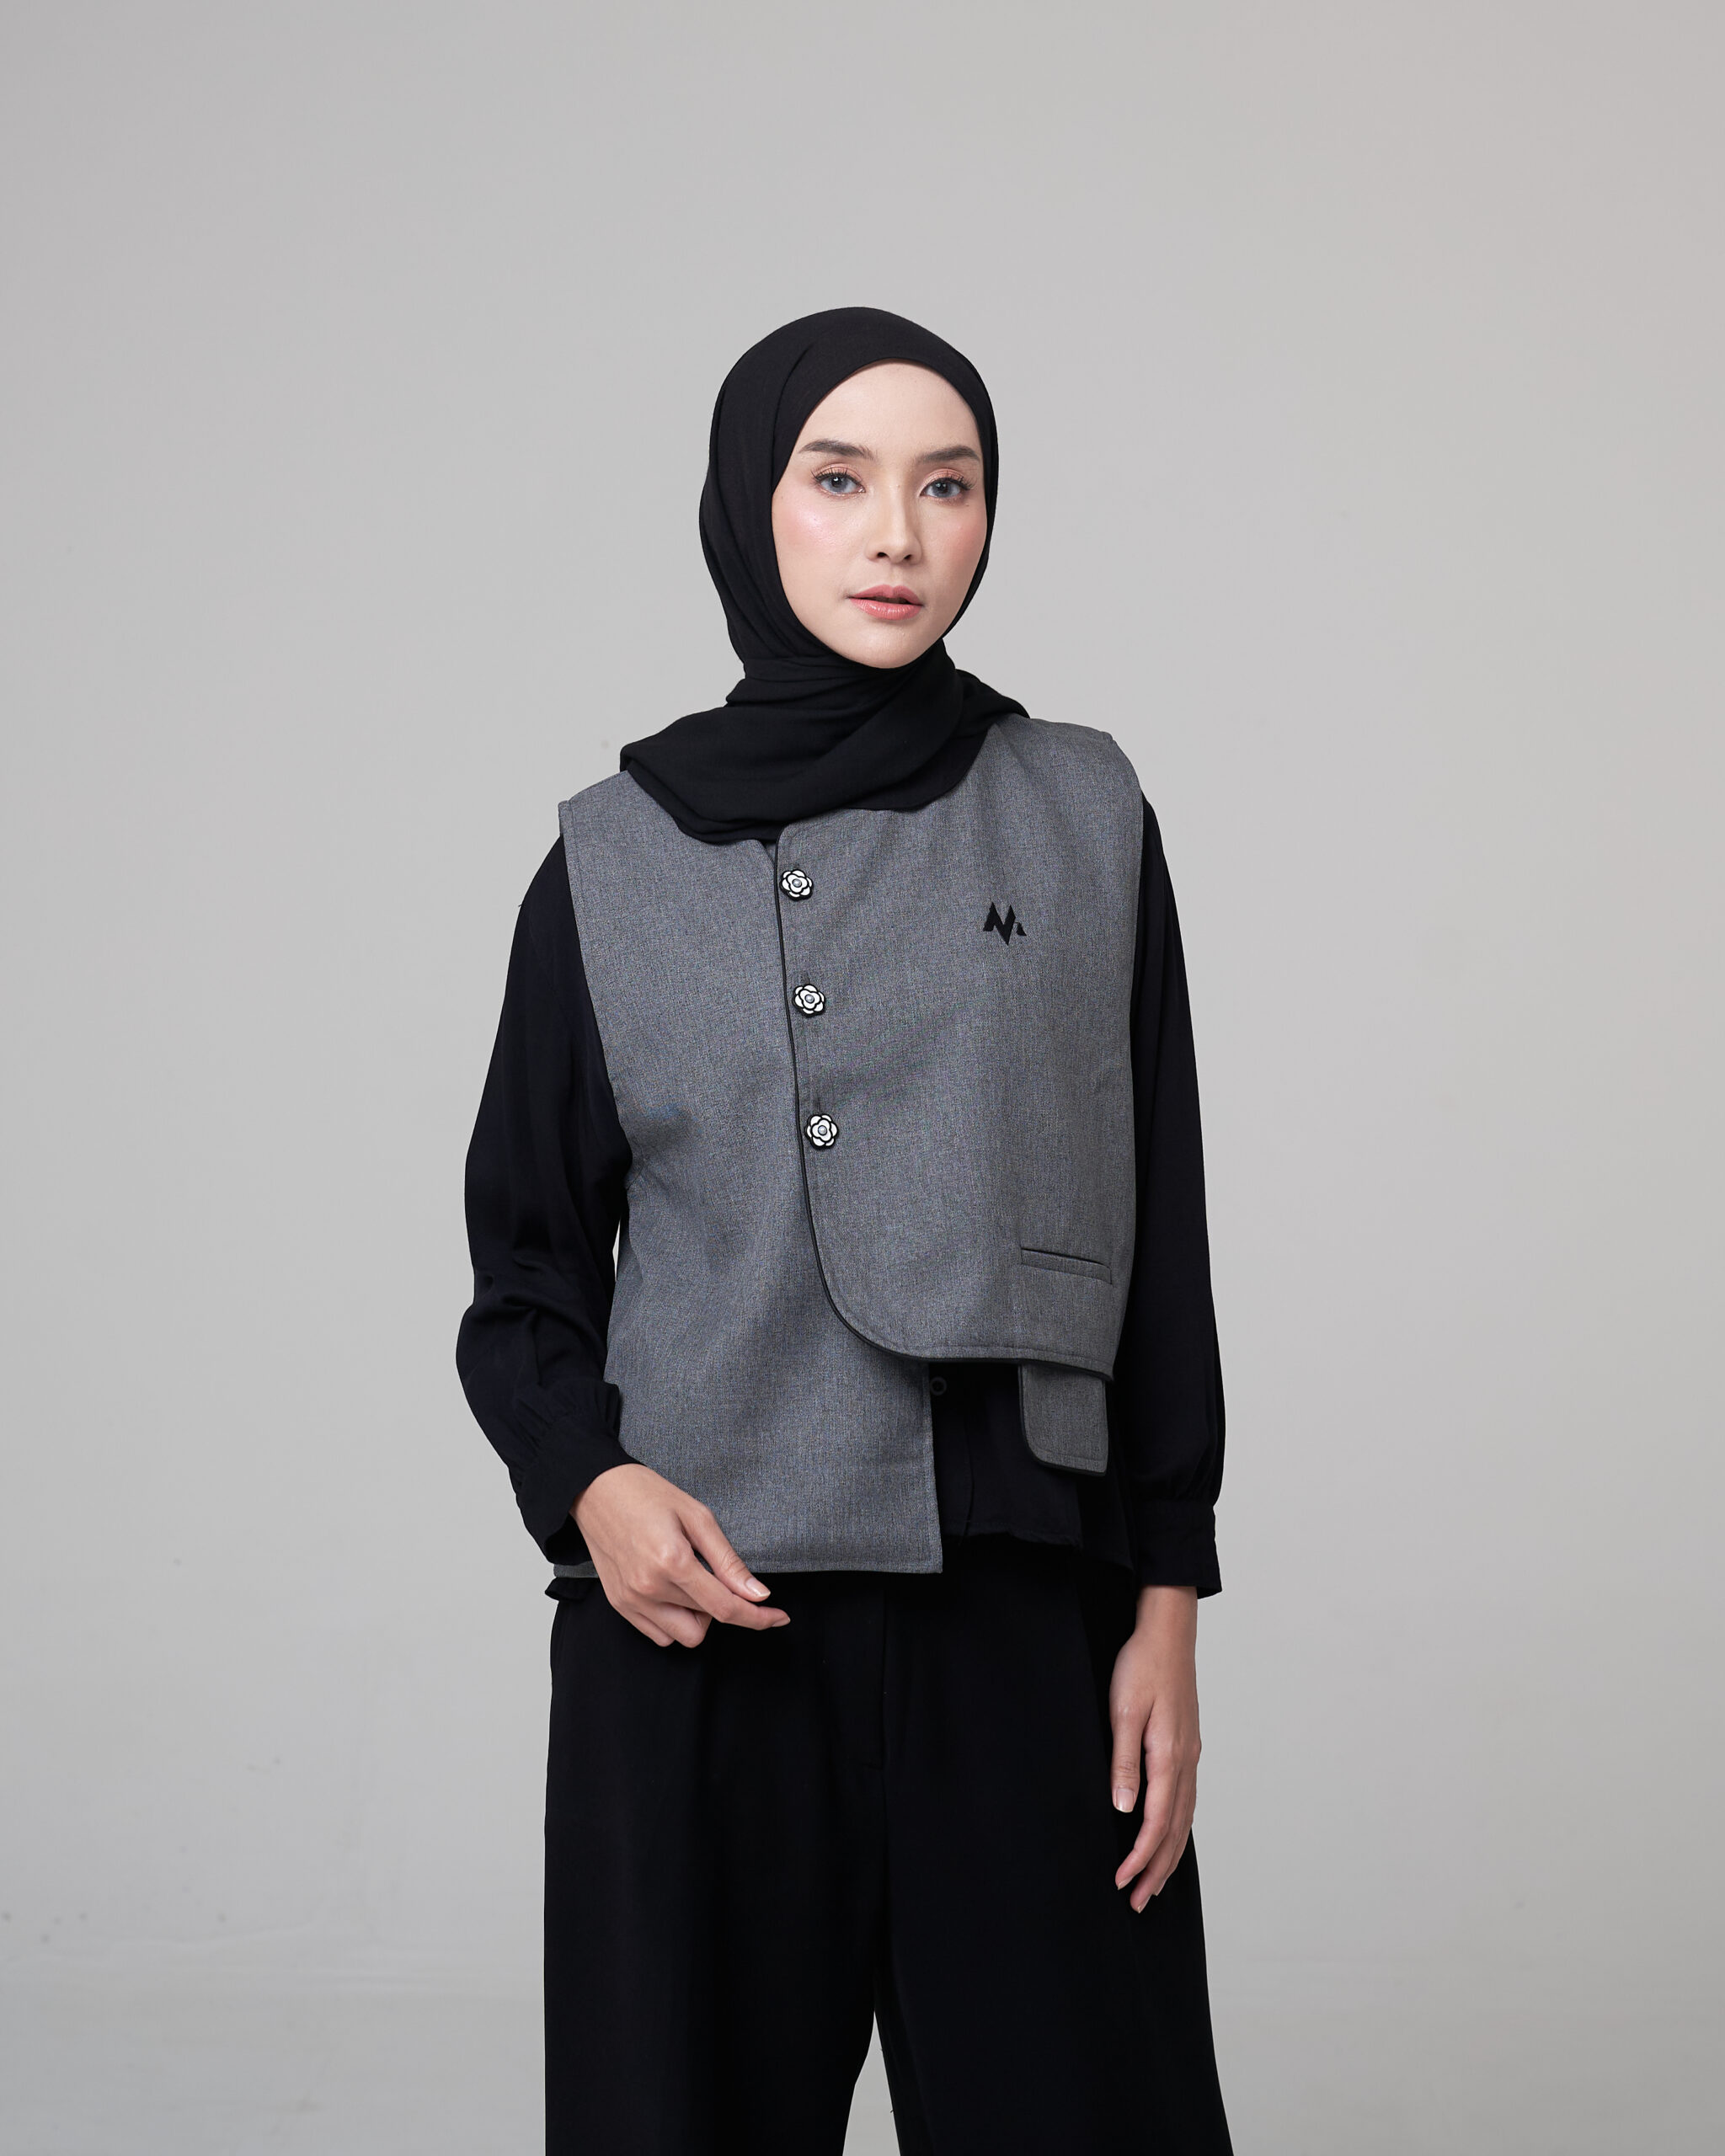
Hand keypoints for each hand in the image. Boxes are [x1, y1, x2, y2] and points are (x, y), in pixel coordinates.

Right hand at [572, 1463, 788, 1647]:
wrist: (596, 1490)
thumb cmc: (647, 1494)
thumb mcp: (698, 1516)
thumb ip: (728, 1561)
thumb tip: (757, 1594)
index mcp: (673, 1562)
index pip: (725, 1608)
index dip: (758, 1618)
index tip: (779, 1617)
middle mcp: (649, 1588)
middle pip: (707, 1623)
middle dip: (724, 1606)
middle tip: (717, 1574)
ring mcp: (631, 1600)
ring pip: (684, 1636)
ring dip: (699, 1617)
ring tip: (692, 1582)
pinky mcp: (620, 1605)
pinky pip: (659, 1634)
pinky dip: (675, 1621)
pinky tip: (674, 1591)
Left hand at [1109, 1583, 1200, 1911]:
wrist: (1168, 1632)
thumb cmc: (1140, 1667)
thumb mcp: (1123, 1711)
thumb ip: (1124, 1761)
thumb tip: (1123, 1810)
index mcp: (1169, 1755)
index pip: (1155, 1822)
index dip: (1140, 1857)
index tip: (1122, 1882)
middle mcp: (1185, 1761)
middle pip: (1175, 1830)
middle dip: (1156, 1869)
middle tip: (1137, 1901)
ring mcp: (1190, 1755)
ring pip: (1184, 1818)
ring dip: (1168, 1854)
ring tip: (1153, 1884)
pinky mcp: (1187, 1746)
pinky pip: (1186, 1800)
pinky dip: (1178, 1829)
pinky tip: (1170, 1837)